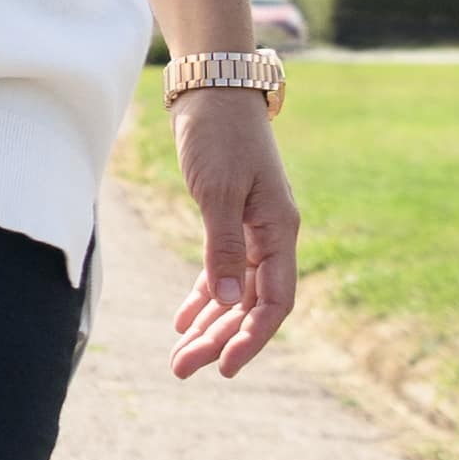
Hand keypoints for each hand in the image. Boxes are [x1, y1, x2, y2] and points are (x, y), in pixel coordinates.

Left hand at [168, 90, 296, 378]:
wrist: (214, 90)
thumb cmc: (218, 135)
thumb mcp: (216, 192)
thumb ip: (223, 248)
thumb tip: (225, 303)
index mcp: (280, 230)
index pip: (275, 301)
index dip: (253, 338)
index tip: (226, 368)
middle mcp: (272, 235)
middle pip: (250, 304)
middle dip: (219, 339)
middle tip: (182, 368)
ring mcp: (254, 229)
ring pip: (234, 292)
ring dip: (208, 325)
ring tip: (178, 357)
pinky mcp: (231, 219)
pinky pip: (221, 270)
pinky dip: (203, 296)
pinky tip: (182, 321)